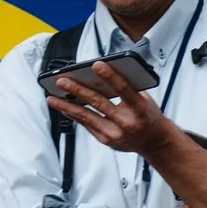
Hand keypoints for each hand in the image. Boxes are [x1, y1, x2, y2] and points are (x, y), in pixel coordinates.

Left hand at [46, 59, 180, 160]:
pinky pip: (85, 124)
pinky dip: (73, 114)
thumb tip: (103, 75)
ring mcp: (114, 133)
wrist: (154, 142)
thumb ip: (128, 88)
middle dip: (78, 90)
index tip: (96, 65)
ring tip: (52, 97)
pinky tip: (63, 106)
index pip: (124, 90)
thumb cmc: (148, 116)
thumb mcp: (145, 100)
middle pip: (98, 102)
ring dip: (66, 105)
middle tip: (62, 81)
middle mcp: (126, 122)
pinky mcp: (105, 139)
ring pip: (86, 116)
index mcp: (140, 109)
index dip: (110, 76)